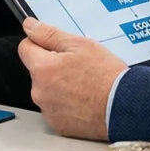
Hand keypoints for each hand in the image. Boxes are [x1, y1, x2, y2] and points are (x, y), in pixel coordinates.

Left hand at [17, 18, 123, 139]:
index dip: (40, 43)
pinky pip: (56, 109)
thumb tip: (30, 26)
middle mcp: (40, 92)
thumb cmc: (106, 76)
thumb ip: (49, 34)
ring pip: (47, 90)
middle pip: (38, 71)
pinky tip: (84, 100)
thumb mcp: (80, 44)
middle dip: (52, 66)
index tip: (55, 47)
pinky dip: (66, 104)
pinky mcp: (58, 125)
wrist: (124, 107)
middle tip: (78, 67)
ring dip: (59, 86)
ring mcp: (48, 110)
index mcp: (43, 68)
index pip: (25, 48)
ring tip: (84, 85)